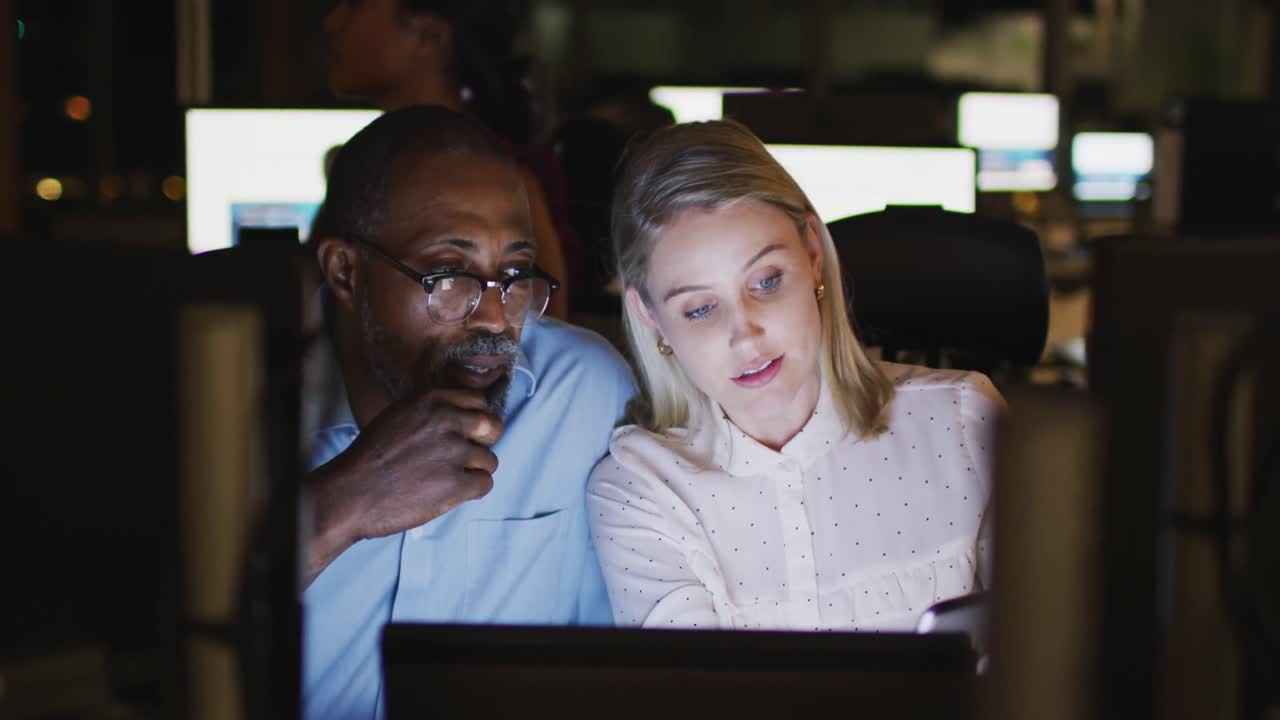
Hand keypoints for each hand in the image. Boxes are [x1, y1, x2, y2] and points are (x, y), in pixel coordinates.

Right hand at [305, 388, 501, 581]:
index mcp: (431, 401)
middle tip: (467, 456)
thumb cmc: (370, 457)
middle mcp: (446, 421)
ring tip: (448, 479)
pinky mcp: (457, 484)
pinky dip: (472, 491)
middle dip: (484, 442)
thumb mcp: (398, 415)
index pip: (478, 401)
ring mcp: (454, 453)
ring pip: (490, 460)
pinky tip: (451, 492)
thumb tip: (463, 416)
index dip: (474, 419)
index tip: (466, 433)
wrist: (351, 493)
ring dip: (474, 471)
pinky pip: (485, 484)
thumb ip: (431, 411)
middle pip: (492, 426)